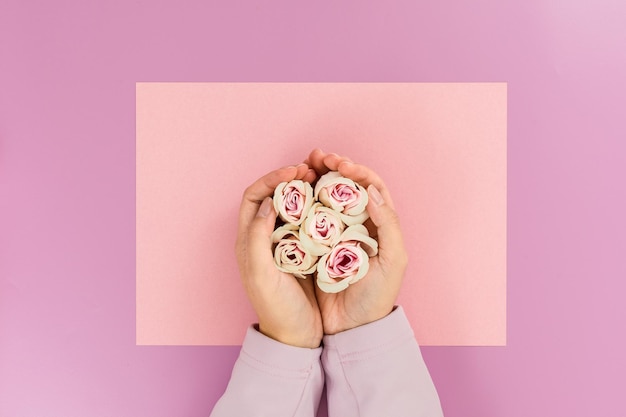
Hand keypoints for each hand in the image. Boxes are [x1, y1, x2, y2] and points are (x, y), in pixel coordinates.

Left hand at [236, 164, 322, 347]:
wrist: (296, 336)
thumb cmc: (277, 308)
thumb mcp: (263, 274)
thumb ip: (258, 238)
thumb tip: (267, 202)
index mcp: (249, 240)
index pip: (254, 197)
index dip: (271, 179)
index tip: (294, 172)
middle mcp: (264, 237)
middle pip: (273, 196)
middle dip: (290, 178)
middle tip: (312, 170)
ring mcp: (285, 243)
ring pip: (292, 206)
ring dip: (306, 190)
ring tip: (324, 180)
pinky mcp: (304, 251)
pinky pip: (309, 221)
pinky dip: (319, 207)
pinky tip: (334, 203)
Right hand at [305, 149, 407, 334]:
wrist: (352, 327)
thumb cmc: (378, 296)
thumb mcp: (393, 260)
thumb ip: (389, 224)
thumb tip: (372, 190)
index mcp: (379, 223)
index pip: (370, 185)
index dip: (356, 170)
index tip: (339, 164)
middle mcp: (357, 223)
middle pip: (345, 185)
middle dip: (331, 166)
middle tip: (315, 156)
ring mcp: (335, 232)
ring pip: (325, 197)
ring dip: (315, 178)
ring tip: (301, 166)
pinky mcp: (315, 244)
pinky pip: (308, 217)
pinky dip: (300, 201)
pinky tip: (291, 192)